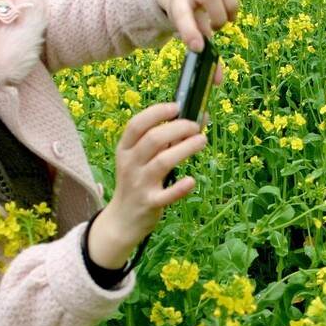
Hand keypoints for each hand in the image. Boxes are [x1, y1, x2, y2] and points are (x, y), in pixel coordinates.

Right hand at [85, 102, 206, 268]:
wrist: (123, 219)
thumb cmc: (137, 181)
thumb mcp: (139, 160)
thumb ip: (162, 141)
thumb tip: (196, 118)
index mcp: (125, 150)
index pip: (136, 125)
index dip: (157, 113)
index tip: (176, 107)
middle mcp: (130, 164)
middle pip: (153, 139)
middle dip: (178, 128)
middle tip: (195, 127)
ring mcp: (139, 184)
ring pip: (162, 162)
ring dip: (185, 148)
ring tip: (202, 141)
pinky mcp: (150, 203)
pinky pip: (166, 195)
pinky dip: (180, 188)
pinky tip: (191, 180)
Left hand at [156, 0, 246, 52]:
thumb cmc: (190, 21)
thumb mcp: (192, 36)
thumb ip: (205, 57)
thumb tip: (218, 82)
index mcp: (178, 6)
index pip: (183, 17)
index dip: (191, 31)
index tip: (200, 48)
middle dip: (219, 14)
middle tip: (219, 28)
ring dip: (230, 3)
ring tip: (229, 17)